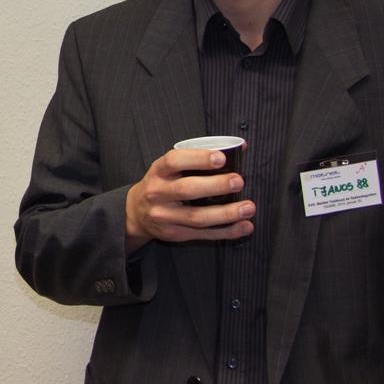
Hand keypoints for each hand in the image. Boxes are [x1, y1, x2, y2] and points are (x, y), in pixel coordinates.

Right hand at [125, 146, 253, 251]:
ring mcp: (165, 217)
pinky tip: (244, 226)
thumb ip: (198, 158)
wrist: (135, 213)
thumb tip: (241, 148)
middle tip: (238, 181)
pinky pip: (203, 234)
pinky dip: (226, 232)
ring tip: (248, 207)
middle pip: (186, 190)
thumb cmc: (161, 184)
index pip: (174, 161)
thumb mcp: (169, 168)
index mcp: (158, 172)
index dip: (198, 158)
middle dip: (215, 186)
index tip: (221, 158)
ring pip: (197, 217)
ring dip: (225, 213)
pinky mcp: (174, 234)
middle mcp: (158, 193)